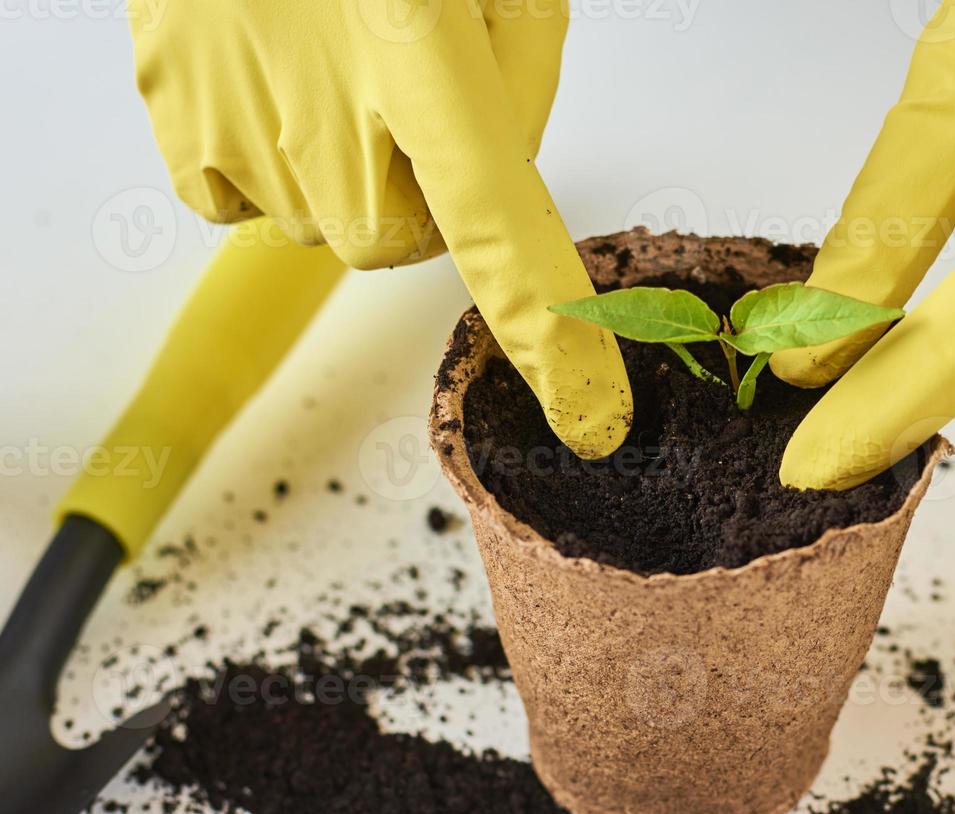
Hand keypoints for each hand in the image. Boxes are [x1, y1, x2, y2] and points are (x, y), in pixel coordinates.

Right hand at [130, 0, 629, 457]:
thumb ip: (518, 92)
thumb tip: (494, 183)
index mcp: (430, 70)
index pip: (506, 239)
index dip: (554, 339)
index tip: (592, 421)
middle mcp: (331, 119)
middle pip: (401, 244)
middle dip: (420, 194)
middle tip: (406, 96)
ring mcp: (240, 123)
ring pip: (324, 224)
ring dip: (344, 170)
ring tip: (329, 60)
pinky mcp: (170, 110)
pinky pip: (237, 201)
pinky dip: (265, 163)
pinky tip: (271, 82)